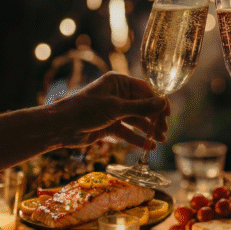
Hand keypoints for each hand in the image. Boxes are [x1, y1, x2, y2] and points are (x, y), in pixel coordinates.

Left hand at [50, 72, 169, 147]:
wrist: (61, 127)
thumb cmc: (86, 110)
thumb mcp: (116, 108)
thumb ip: (141, 107)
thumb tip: (163, 103)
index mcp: (118, 82)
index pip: (145, 90)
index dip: (158, 102)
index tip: (168, 114)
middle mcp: (117, 94)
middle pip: (143, 106)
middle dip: (154, 119)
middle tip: (164, 131)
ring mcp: (113, 110)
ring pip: (136, 120)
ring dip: (148, 130)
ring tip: (160, 141)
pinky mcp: (109, 125)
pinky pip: (127, 131)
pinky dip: (137, 139)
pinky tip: (148, 147)